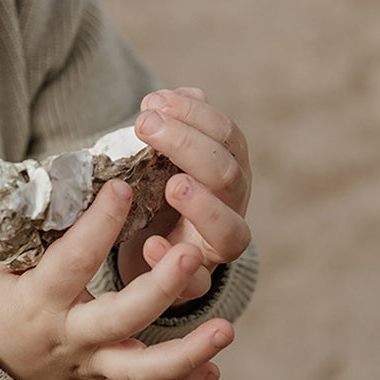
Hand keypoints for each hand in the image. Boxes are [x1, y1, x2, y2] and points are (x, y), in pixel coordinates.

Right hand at [0, 179, 233, 379]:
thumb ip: (31, 233)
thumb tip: (68, 181)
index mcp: (38, 302)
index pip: (71, 262)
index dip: (98, 225)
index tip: (123, 187)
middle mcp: (70, 338)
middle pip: (122, 319)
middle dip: (160, 287)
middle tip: (192, 252)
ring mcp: (91, 367)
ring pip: (144, 372)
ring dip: (188, 353)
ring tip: (226, 329)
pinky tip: (213, 371)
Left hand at [118, 87, 251, 301]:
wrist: (148, 254)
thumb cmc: (157, 195)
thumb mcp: (161, 159)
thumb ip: (171, 127)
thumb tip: (176, 94)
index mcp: (228, 171)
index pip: (226, 136)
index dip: (195, 115)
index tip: (155, 101)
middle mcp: (231, 207)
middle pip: (228, 175)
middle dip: (190, 147)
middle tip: (147, 127)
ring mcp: (217, 248)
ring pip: (231, 232)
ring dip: (205, 207)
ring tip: (174, 185)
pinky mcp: (193, 284)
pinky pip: (195, 281)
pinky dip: (175, 262)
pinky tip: (152, 245)